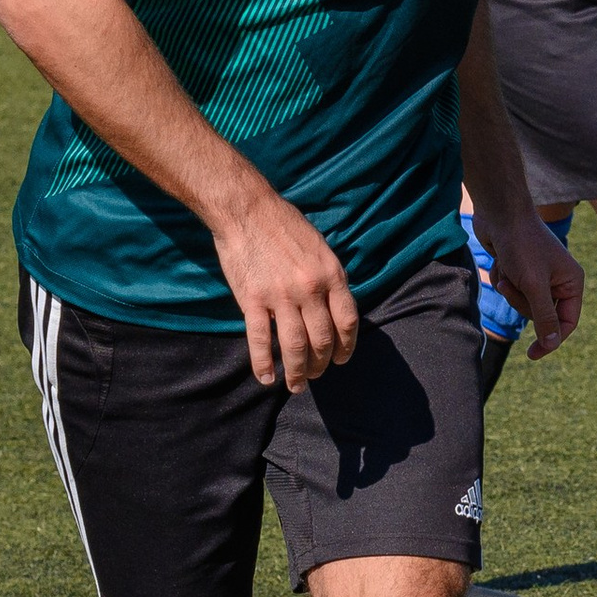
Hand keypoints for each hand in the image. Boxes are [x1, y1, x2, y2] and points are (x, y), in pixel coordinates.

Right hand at [211, 189, 359, 390]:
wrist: (247, 211)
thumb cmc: (286, 226)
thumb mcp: (322, 249)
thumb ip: (331, 279)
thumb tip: (337, 308)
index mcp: (332, 276)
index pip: (348, 322)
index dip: (347, 347)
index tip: (341, 360)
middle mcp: (311, 289)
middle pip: (322, 339)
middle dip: (322, 364)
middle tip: (317, 375)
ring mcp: (281, 296)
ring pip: (294, 346)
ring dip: (298, 371)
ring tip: (297, 385)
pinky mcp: (252, 299)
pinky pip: (259, 339)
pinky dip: (263, 363)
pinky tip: (267, 378)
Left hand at [478, 209, 584, 358]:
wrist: (500, 213)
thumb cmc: (521, 245)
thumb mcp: (534, 285)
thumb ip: (545, 316)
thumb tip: (552, 343)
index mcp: (572, 282)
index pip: (567, 321)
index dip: (551, 339)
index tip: (532, 354)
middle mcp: (559, 280)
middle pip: (541, 314)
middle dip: (521, 302)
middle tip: (511, 285)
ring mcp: (539, 275)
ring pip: (522, 302)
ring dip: (509, 289)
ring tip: (505, 268)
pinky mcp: (521, 270)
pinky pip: (511, 289)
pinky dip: (502, 278)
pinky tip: (500, 261)